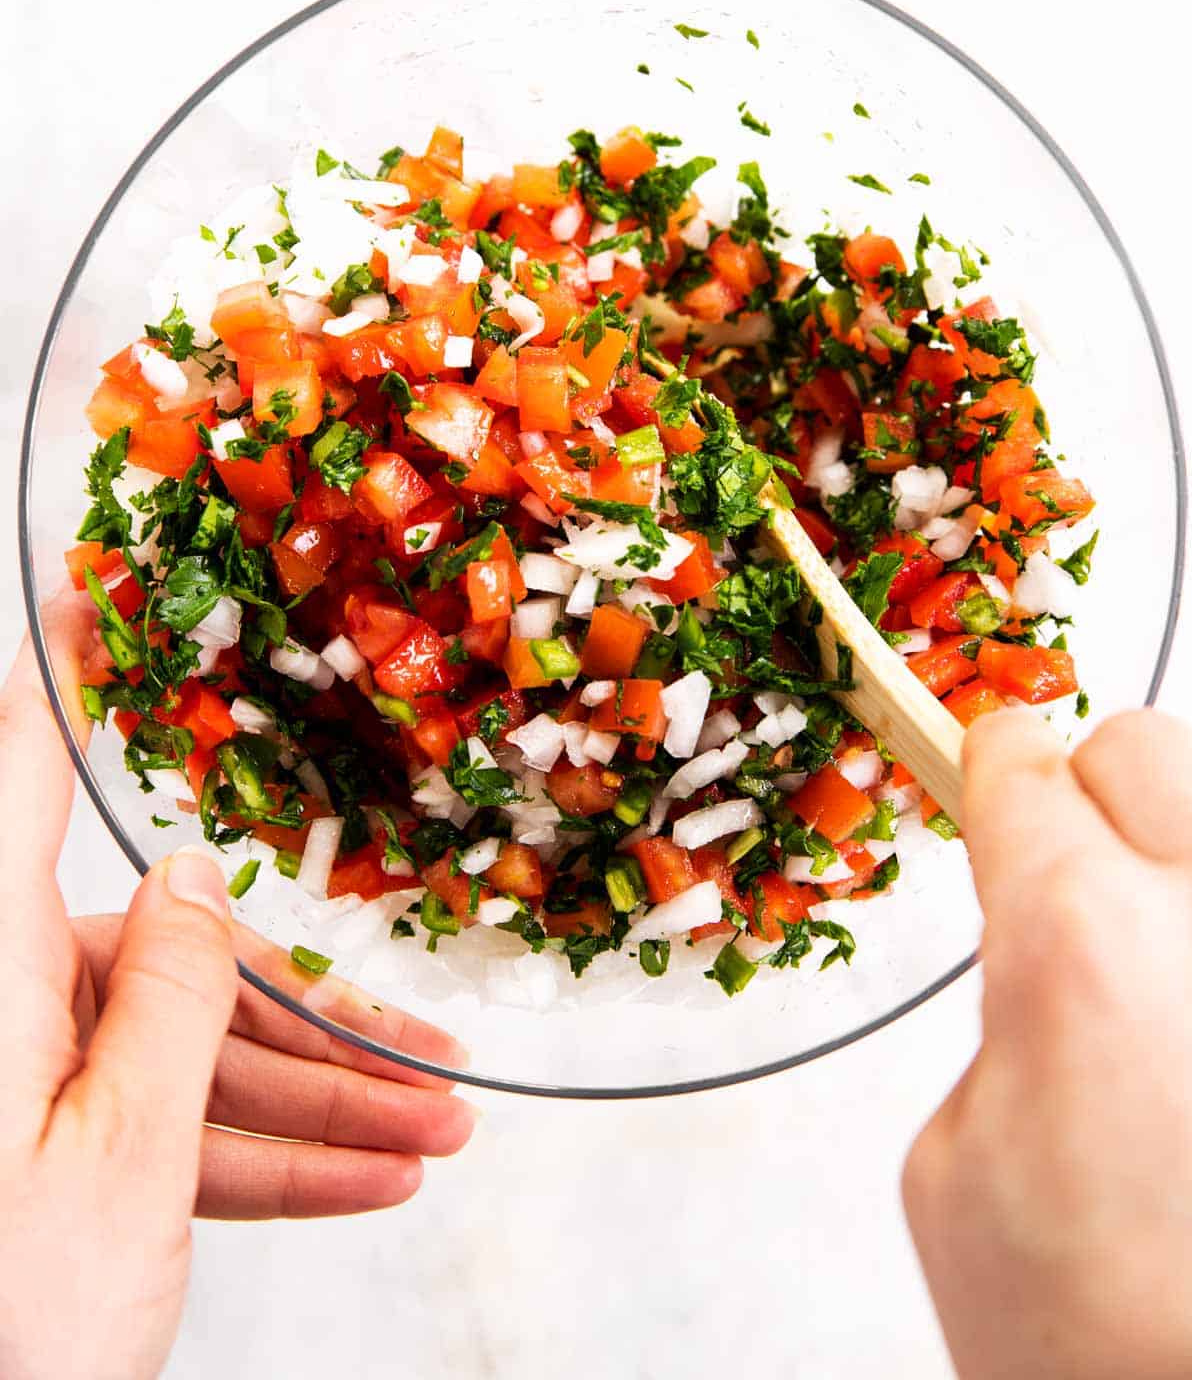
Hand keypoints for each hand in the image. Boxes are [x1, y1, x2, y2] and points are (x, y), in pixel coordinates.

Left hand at [0, 592, 475, 1379]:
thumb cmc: (2, 1327)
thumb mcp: (122, 1157)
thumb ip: (173, 1001)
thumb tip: (192, 879)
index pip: (22, 778)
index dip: (67, 678)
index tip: (99, 595)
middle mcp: (3, 1010)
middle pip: (171, 964)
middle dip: (312, 1015)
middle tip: (431, 1038)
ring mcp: (23, 1088)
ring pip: (188, 1060)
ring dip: (316, 1102)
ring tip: (437, 1130)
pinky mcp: (44, 1157)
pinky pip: (164, 1134)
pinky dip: (260, 1157)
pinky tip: (368, 1174)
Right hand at [902, 706, 1191, 1379]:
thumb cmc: (1097, 1348)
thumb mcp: (953, 1170)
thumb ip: (1001, 1015)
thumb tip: (1046, 961)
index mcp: (1079, 942)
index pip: (1026, 768)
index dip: (994, 776)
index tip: (996, 784)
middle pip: (1150, 748)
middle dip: (1098, 801)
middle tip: (1079, 889)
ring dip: (1184, 885)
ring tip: (1168, 991)